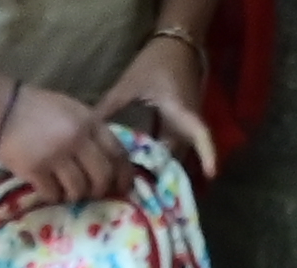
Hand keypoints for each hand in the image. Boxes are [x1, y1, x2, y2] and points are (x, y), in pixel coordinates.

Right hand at [0, 73, 133, 197]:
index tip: (122, 187)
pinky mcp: (35, 170)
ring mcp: (56, 155)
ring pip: (79, 189)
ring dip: (75, 195)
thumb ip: (90, 130)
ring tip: (66, 191)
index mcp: (89, 121)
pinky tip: (48, 189)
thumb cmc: (36, 108)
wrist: (0, 107)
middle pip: (101, 176)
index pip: (117, 152)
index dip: (124, 174)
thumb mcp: (71, 110)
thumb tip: (107, 160)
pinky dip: (53, 196)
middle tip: (92, 193)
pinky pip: (53, 194)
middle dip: (100, 190)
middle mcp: (76, 139)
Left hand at [97, 31, 217, 174]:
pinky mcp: (182, 120)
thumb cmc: (155, 61)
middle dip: (166, 175)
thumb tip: (85, 131)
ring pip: (176, 150)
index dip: (207, 153)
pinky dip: (160, 155)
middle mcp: (188, 119)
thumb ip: (108, 107)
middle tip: (143, 195)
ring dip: (161, 166)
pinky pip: (173, 143)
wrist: (176, 43)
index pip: (198, 133)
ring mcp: (187, 120)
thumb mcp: (129, 84)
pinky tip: (142, 165)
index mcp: (179, 109)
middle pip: (180, 153)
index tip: (211, 174)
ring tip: (138, 186)